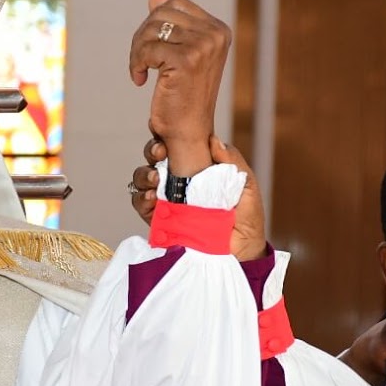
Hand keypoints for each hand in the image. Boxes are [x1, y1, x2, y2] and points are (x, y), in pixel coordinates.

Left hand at [128, 0, 230, 177]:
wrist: (188, 132)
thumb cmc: (182, 96)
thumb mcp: (178, 54)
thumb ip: (170, 24)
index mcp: (219, 29)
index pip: (175, 3)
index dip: (155, 22)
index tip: (152, 49)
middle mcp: (216, 34)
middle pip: (162, 11)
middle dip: (143, 35)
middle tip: (141, 61)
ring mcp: (204, 45)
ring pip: (152, 28)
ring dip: (138, 50)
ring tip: (141, 70)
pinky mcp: (187, 59)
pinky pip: (147, 48)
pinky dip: (136, 63)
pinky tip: (140, 79)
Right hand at [134, 136, 264, 261]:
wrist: (242, 251)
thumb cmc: (246, 217)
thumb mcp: (245, 184)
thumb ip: (231, 160)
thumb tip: (213, 139)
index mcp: (197, 167)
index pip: (176, 145)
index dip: (168, 136)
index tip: (167, 134)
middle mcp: (179, 180)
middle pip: (155, 157)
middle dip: (152, 149)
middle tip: (160, 151)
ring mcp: (167, 199)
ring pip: (143, 177)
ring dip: (144, 173)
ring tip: (154, 177)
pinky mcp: (158, 219)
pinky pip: (140, 204)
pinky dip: (140, 198)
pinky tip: (151, 197)